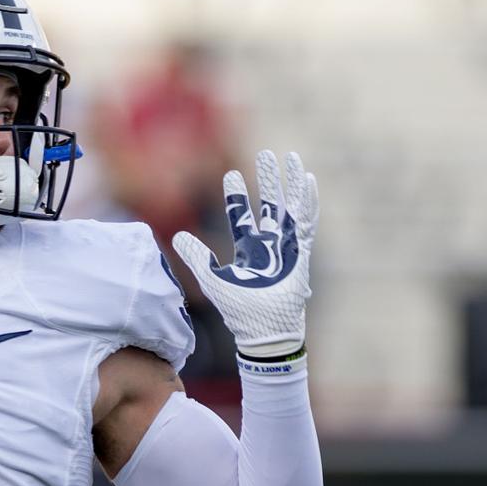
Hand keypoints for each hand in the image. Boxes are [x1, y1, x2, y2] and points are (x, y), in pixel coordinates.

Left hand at [172, 150, 318, 357]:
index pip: (242, 216)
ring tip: (290, 158)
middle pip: (269, 205)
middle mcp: (269, 245)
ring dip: (290, 183)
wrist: (263, 330)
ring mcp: (286, 248)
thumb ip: (197, 256)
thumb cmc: (239, 311)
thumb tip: (178, 235)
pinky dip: (308, 202)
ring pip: (290, 208)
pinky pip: (306, 222)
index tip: (231, 174)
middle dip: (267, 181)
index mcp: (249, 250)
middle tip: (266, 154)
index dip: (237, 197)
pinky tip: (308, 181)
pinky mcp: (300, 253)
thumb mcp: (212, 278)